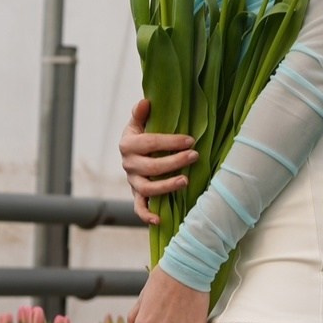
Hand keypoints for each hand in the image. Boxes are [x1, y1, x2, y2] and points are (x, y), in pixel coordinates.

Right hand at [119, 98, 196, 229]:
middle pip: (151, 167)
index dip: (170, 142)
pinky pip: (139, 207)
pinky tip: (160, 220)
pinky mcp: (137, 194)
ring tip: (186, 180)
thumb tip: (145, 102)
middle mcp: (128, 164)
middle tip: (195, 156)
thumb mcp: (139, 122)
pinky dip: (146, 215)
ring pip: (147, 188)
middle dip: (174, 162)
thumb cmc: (142, 134)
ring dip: (166, 186)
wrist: (132, 151)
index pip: (150, 144)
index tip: (190, 140)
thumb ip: (140, 113)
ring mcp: (132, 181)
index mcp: (128, 144)